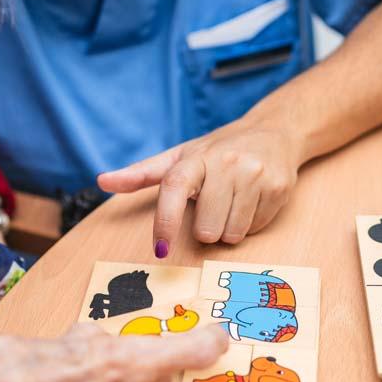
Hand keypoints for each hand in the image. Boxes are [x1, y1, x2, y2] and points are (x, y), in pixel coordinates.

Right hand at [0, 324, 227, 381]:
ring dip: (118, 380)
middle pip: (160, 368)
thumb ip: (85, 340)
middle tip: (98, 349)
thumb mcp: (45, 338)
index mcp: (119, 362)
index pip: (191, 350)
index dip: (209, 339)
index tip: (218, 332)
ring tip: (69, 377)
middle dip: (139, 354)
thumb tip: (96, 341)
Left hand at [97, 113, 298, 256]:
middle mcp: (225, 163)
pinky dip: (250, 223)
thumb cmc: (218, 151)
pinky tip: (251, 201)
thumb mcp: (180, 157)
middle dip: (206, 228)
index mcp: (195, 158)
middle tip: (213, 207)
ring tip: (232, 203)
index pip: (174, 190)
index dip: (165, 222)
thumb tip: (103, 181)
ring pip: (231, 233)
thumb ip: (141, 174)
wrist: (274, 132)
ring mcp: (254, 175)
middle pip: (206, 229)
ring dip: (228, 228)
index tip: (161, 249)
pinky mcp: (278, 187)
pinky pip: (255, 228)